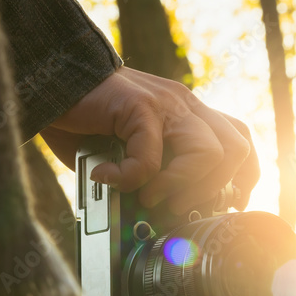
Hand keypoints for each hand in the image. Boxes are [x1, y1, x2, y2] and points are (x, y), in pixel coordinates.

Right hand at [41, 67, 258, 211]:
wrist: (52, 80)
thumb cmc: (89, 121)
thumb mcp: (133, 151)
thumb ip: (155, 174)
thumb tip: (163, 215)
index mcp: (191, 113)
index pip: (241, 142)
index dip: (243, 177)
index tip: (227, 204)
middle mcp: (186, 105)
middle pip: (236, 150)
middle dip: (212, 189)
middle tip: (178, 206)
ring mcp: (166, 103)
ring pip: (209, 153)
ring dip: (182, 185)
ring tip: (150, 197)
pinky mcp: (138, 106)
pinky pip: (151, 157)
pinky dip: (131, 179)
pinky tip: (108, 177)